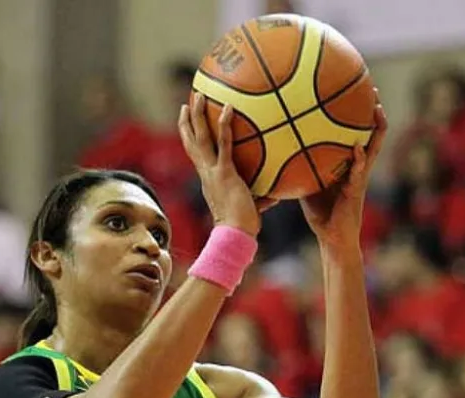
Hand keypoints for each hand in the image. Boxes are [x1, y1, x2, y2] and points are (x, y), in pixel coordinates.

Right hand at [179, 94, 274, 236]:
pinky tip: (229, 108)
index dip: (190, 139)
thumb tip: (276, 195)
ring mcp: (213, 171)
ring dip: (198, 116)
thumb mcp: (250, 206)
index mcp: (209, 179)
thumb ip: (260, 198)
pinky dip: (225, 126)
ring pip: (200, 139)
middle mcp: (206, 173)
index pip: (196, 155)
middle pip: (191, 142)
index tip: (188, 124)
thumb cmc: (242, 225)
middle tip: (188, 103)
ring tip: (199, 95)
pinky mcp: (225, 172)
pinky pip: (224, 144)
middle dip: (188, 122)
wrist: (235, 235)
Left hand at [299, 95, 387, 250]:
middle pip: (371, 133)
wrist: (333, 239)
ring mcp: (361, 178)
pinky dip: (360, 161)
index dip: (358, 114)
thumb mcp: (306, 184)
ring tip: (376, 109)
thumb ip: (298, 166)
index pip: (356, 133)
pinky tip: (358, 149)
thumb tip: (274, 148)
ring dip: (377, 128)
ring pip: (374, 148)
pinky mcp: (357, 192)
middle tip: (372, 88)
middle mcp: (358, 167)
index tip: (354, 90)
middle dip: (373, 111)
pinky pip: (360, 173)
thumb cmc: (320, 213)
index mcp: (348, 164)